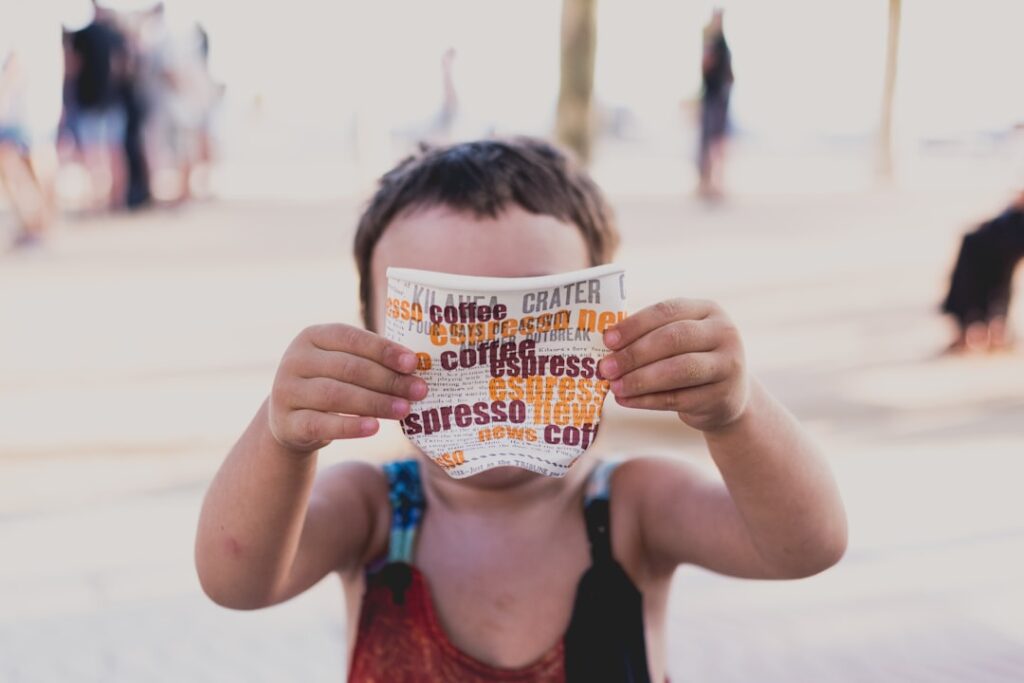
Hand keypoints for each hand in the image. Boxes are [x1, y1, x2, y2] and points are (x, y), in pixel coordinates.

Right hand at [268, 324, 426, 453]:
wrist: (291, 421)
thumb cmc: (330, 384)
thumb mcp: (342, 366)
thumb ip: (371, 362)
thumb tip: (414, 369)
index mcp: (313, 336)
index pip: (351, 338)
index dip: (383, 350)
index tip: (413, 363)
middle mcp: (295, 360)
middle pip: (348, 368)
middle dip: (388, 380)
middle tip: (418, 391)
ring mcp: (286, 391)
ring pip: (336, 395)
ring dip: (375, 402)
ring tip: (404, 409)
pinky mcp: (287, 422)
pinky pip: (321, 424)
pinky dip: (350, 426)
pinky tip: (374, 427)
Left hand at [599, 299, 749, 431]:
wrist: (729, 397)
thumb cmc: (691, 360)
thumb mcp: (681, 340)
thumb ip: (650, 336)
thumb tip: (606, 345)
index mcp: (708, 310)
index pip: (667, 311)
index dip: (634, 325)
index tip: (607, 340)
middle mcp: (724, 333)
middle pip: (673, 339)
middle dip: (634, 354)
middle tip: (606, 367)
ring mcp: (728, 365)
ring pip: (678, 370)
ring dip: (640, 379)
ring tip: (614, 386)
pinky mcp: (722, 397)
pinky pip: (678, 398)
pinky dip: (648, 400)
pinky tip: (626, 400)